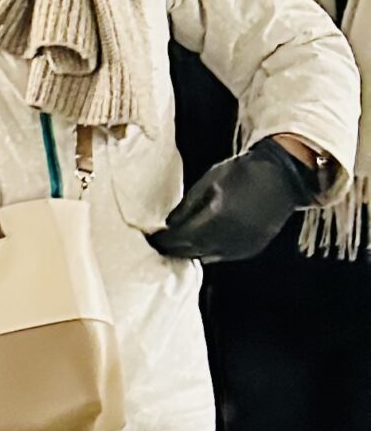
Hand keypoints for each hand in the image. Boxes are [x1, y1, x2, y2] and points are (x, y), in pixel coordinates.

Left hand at [150, 138, 322, 261]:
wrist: (280, 179)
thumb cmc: (241, 173)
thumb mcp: (209, 181)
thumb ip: (188, 205)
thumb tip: (169, 224)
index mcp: (216, 217)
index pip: (182, 237)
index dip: (164, 240)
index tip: (151, 239)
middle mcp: (229, 237)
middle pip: (193, 250)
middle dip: (173, 248)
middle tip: (157, 245)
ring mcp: (242, 245)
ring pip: (207, 256)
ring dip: (190, 252)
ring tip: (174, 246)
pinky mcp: (252, 248)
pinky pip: (223, 256)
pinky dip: (208, 252)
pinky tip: (198, 246)